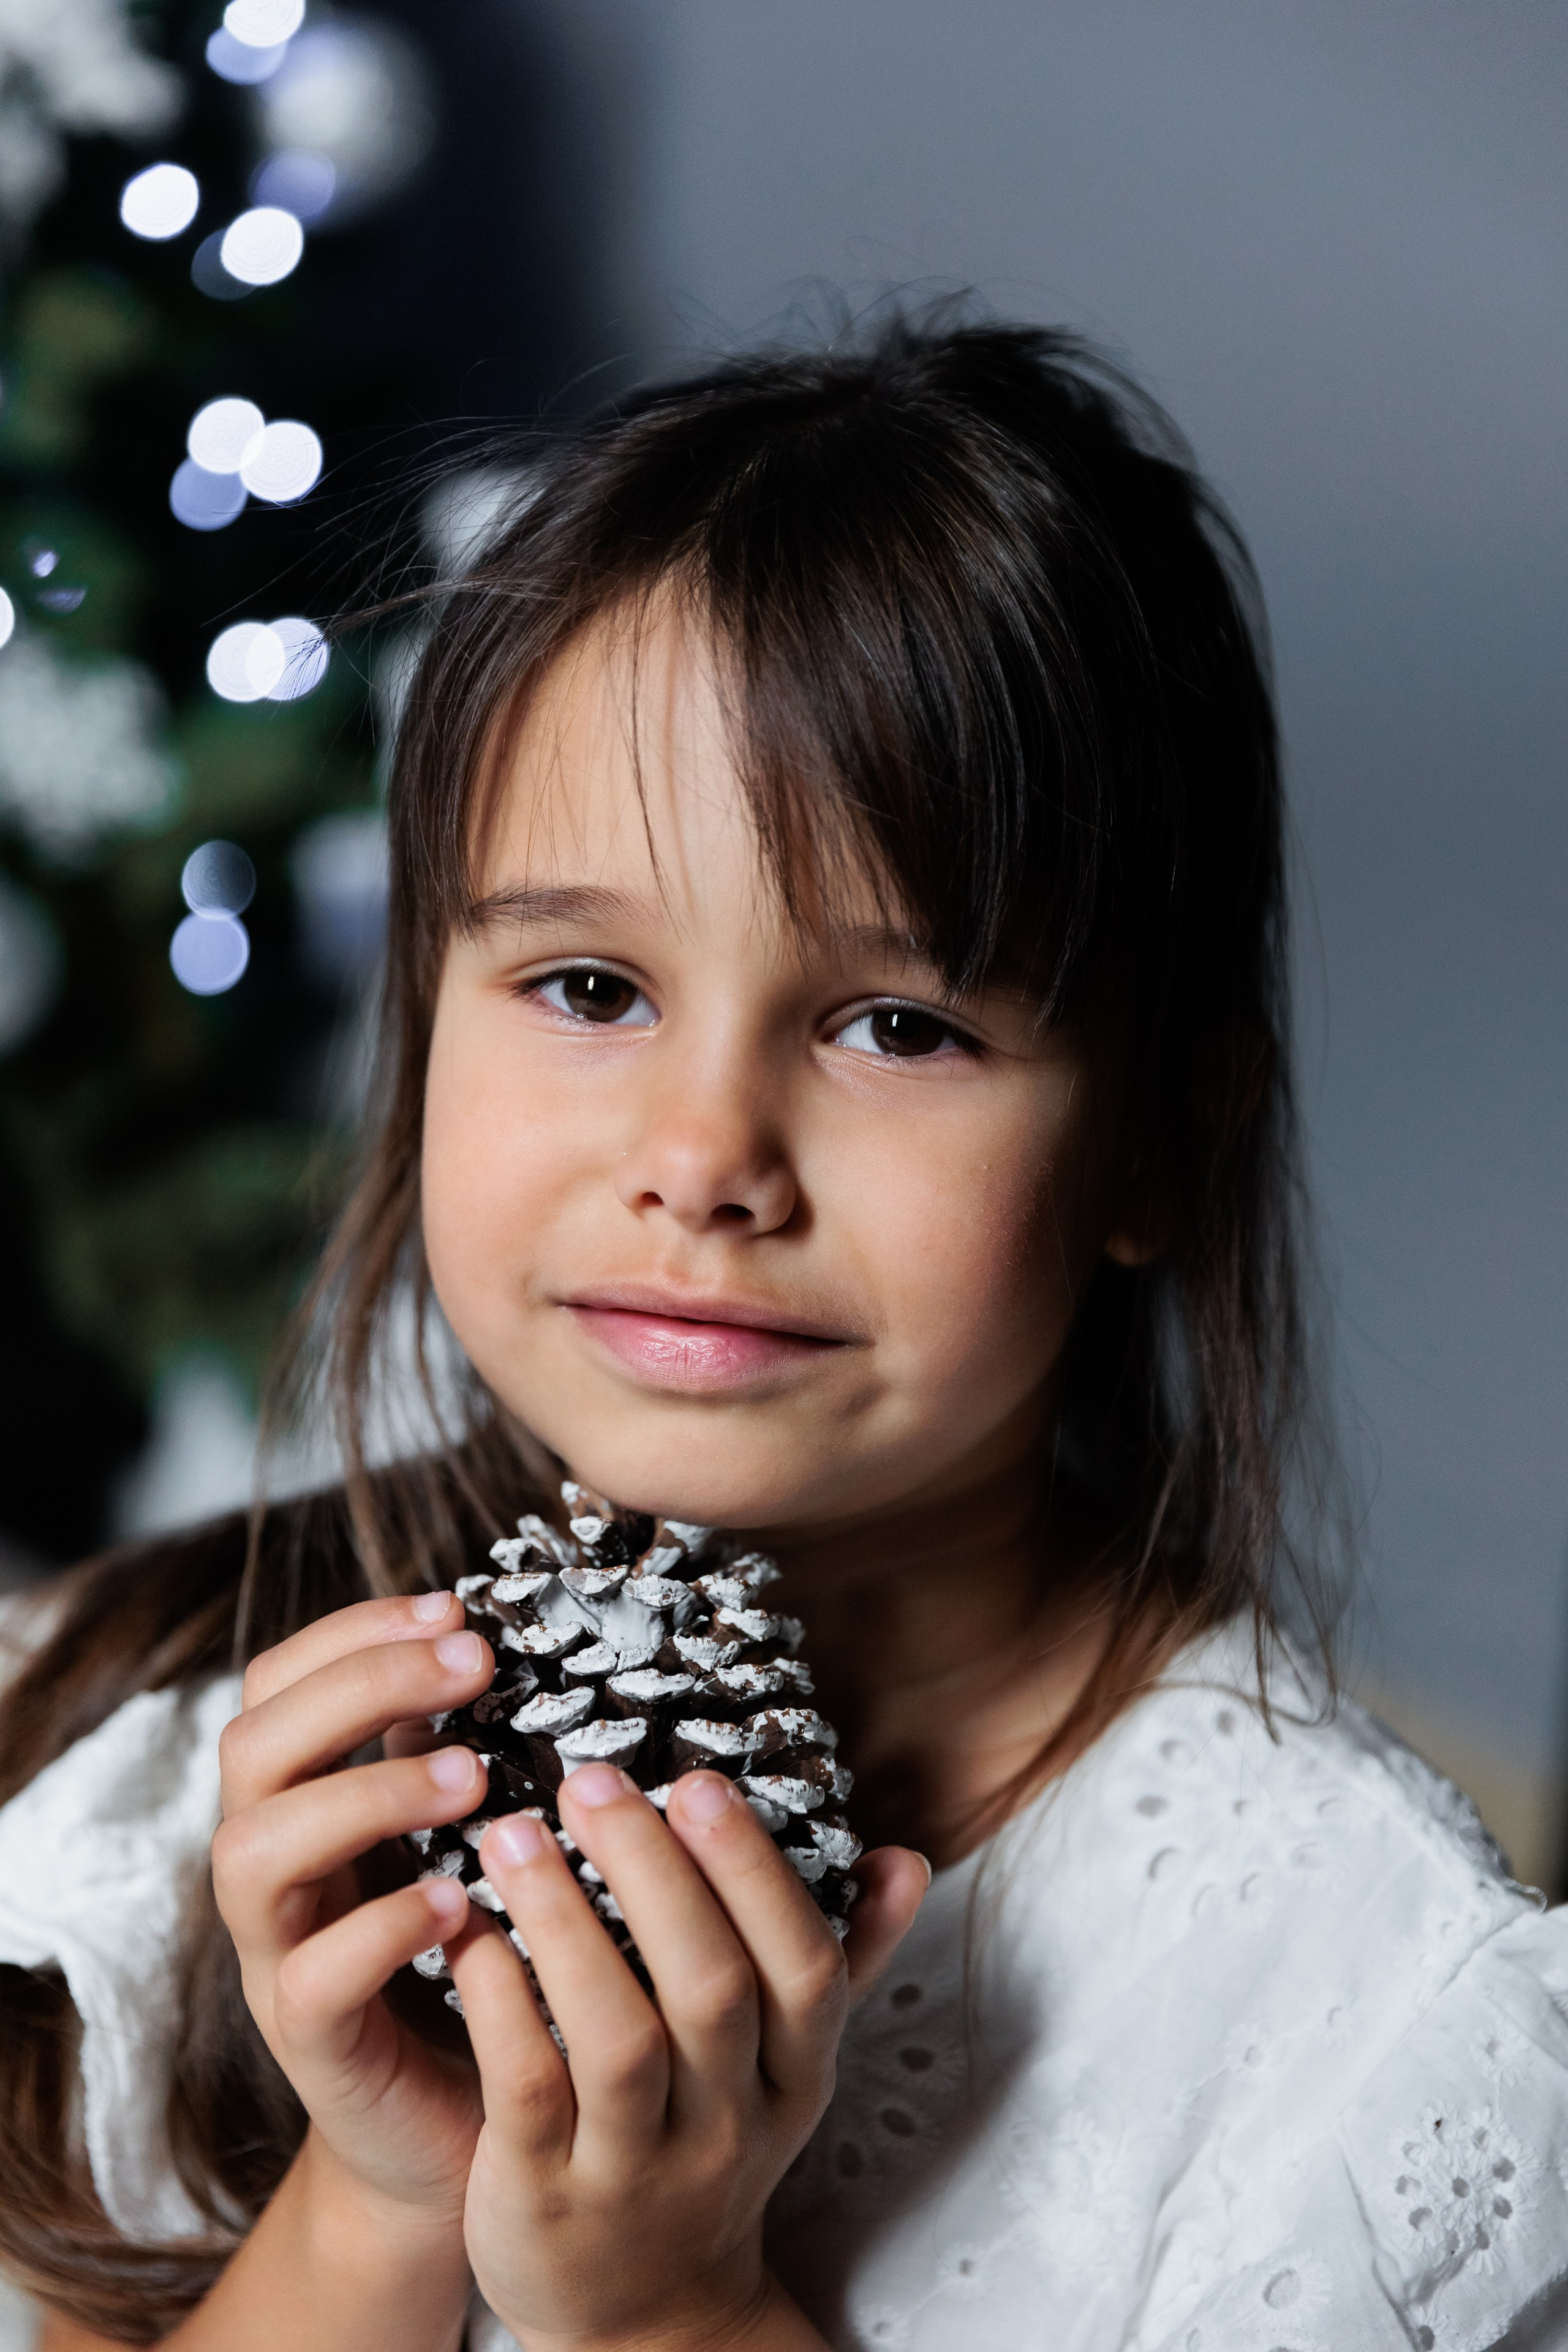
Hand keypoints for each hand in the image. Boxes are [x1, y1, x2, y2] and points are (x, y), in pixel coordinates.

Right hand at [211, 1591, 497, 2222]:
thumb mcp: (461, 1843)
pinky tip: (461, 1904)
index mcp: (304, 1803)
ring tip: (473, 1777)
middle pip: (251, 1746)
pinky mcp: (311, 2045)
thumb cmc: (474, 1964)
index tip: (453, 1607)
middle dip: (358, 1686)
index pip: (277, 1685)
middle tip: (473, 1666)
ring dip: (366, 1793)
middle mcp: (274, 1871)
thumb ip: (456, 1755)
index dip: (351, 1632)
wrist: (463, 2134)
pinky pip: (310, 1976)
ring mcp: (276, 1957)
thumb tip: (498, 1650)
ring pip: (252, 1850)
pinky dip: (383, 1927)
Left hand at [449, 1764, 927, 2351]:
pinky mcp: (545, 2198)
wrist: (645, 2321)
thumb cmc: (710, 2144)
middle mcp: (727, 2125)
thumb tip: (903, 1856)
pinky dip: (499, 2004)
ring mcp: (636, 2168)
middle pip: (710, 1989)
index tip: (698, 1779)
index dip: (754, 1873)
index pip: (803, 1969)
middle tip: (590, 1778)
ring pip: (618, 2038)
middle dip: (654, 1873)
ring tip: (514, 1834)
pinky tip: (470, 1934)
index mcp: (793, 2079)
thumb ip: (844, 1958)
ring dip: (565, 1923)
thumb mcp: (787, 2072)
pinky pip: (528, 2090)